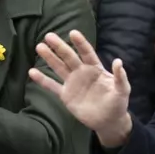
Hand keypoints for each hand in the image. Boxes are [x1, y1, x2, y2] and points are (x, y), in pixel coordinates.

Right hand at [29, 30, 132, 147]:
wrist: (109, 121)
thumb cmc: (118, 103)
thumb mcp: (123, 90)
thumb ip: (120, 77)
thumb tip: (118, 61)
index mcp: (96, 69)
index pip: (87, 53)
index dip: (80, 43)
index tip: (73, 33)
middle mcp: (82, 72)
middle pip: (69, 57)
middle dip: (60, 46)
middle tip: (48, 35)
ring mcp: (72, 83)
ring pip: (59, 67)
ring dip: (49, 58)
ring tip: (39, 47)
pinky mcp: (66, 95)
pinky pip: (52, 86)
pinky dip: (42, 80)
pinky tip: (32, 72)